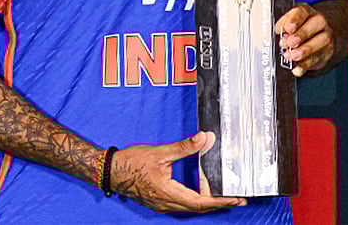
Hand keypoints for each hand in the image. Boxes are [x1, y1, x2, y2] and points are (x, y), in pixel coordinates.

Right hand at [110, 131, 245, 212]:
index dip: (221, 201)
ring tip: (221, 192)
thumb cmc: (132, 163)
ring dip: (206, 201)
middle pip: (198, 207)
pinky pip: (181, 204)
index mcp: (169, 193)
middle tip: (236, 198)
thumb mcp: (161, 153)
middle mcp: (166, 203)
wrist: (111, 171)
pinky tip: (198, 189)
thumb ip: (185, 147)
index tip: (236, 199)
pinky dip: (194, 198)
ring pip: (190, 206)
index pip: (201, 202)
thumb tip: (204, 138)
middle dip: (219, 203)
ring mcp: (161, 204)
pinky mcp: (158, 201)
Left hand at [275, 3, 333, 76]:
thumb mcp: (290, 23)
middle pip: (316, 24)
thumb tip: (278, 31)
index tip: (288, 28)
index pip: (303, 12)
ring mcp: (325, 38)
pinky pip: (318, 59)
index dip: (295, 20)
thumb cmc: (299, 29)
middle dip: (301, 34)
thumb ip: (283, 25)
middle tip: (289, 43)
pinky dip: (306, 65)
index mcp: (307, 13)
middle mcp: (320, 23)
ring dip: (304, 50)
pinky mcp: (326, 53)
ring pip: (321, 42)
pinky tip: (297, 68)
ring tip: (291, 56)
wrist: (318, 37)